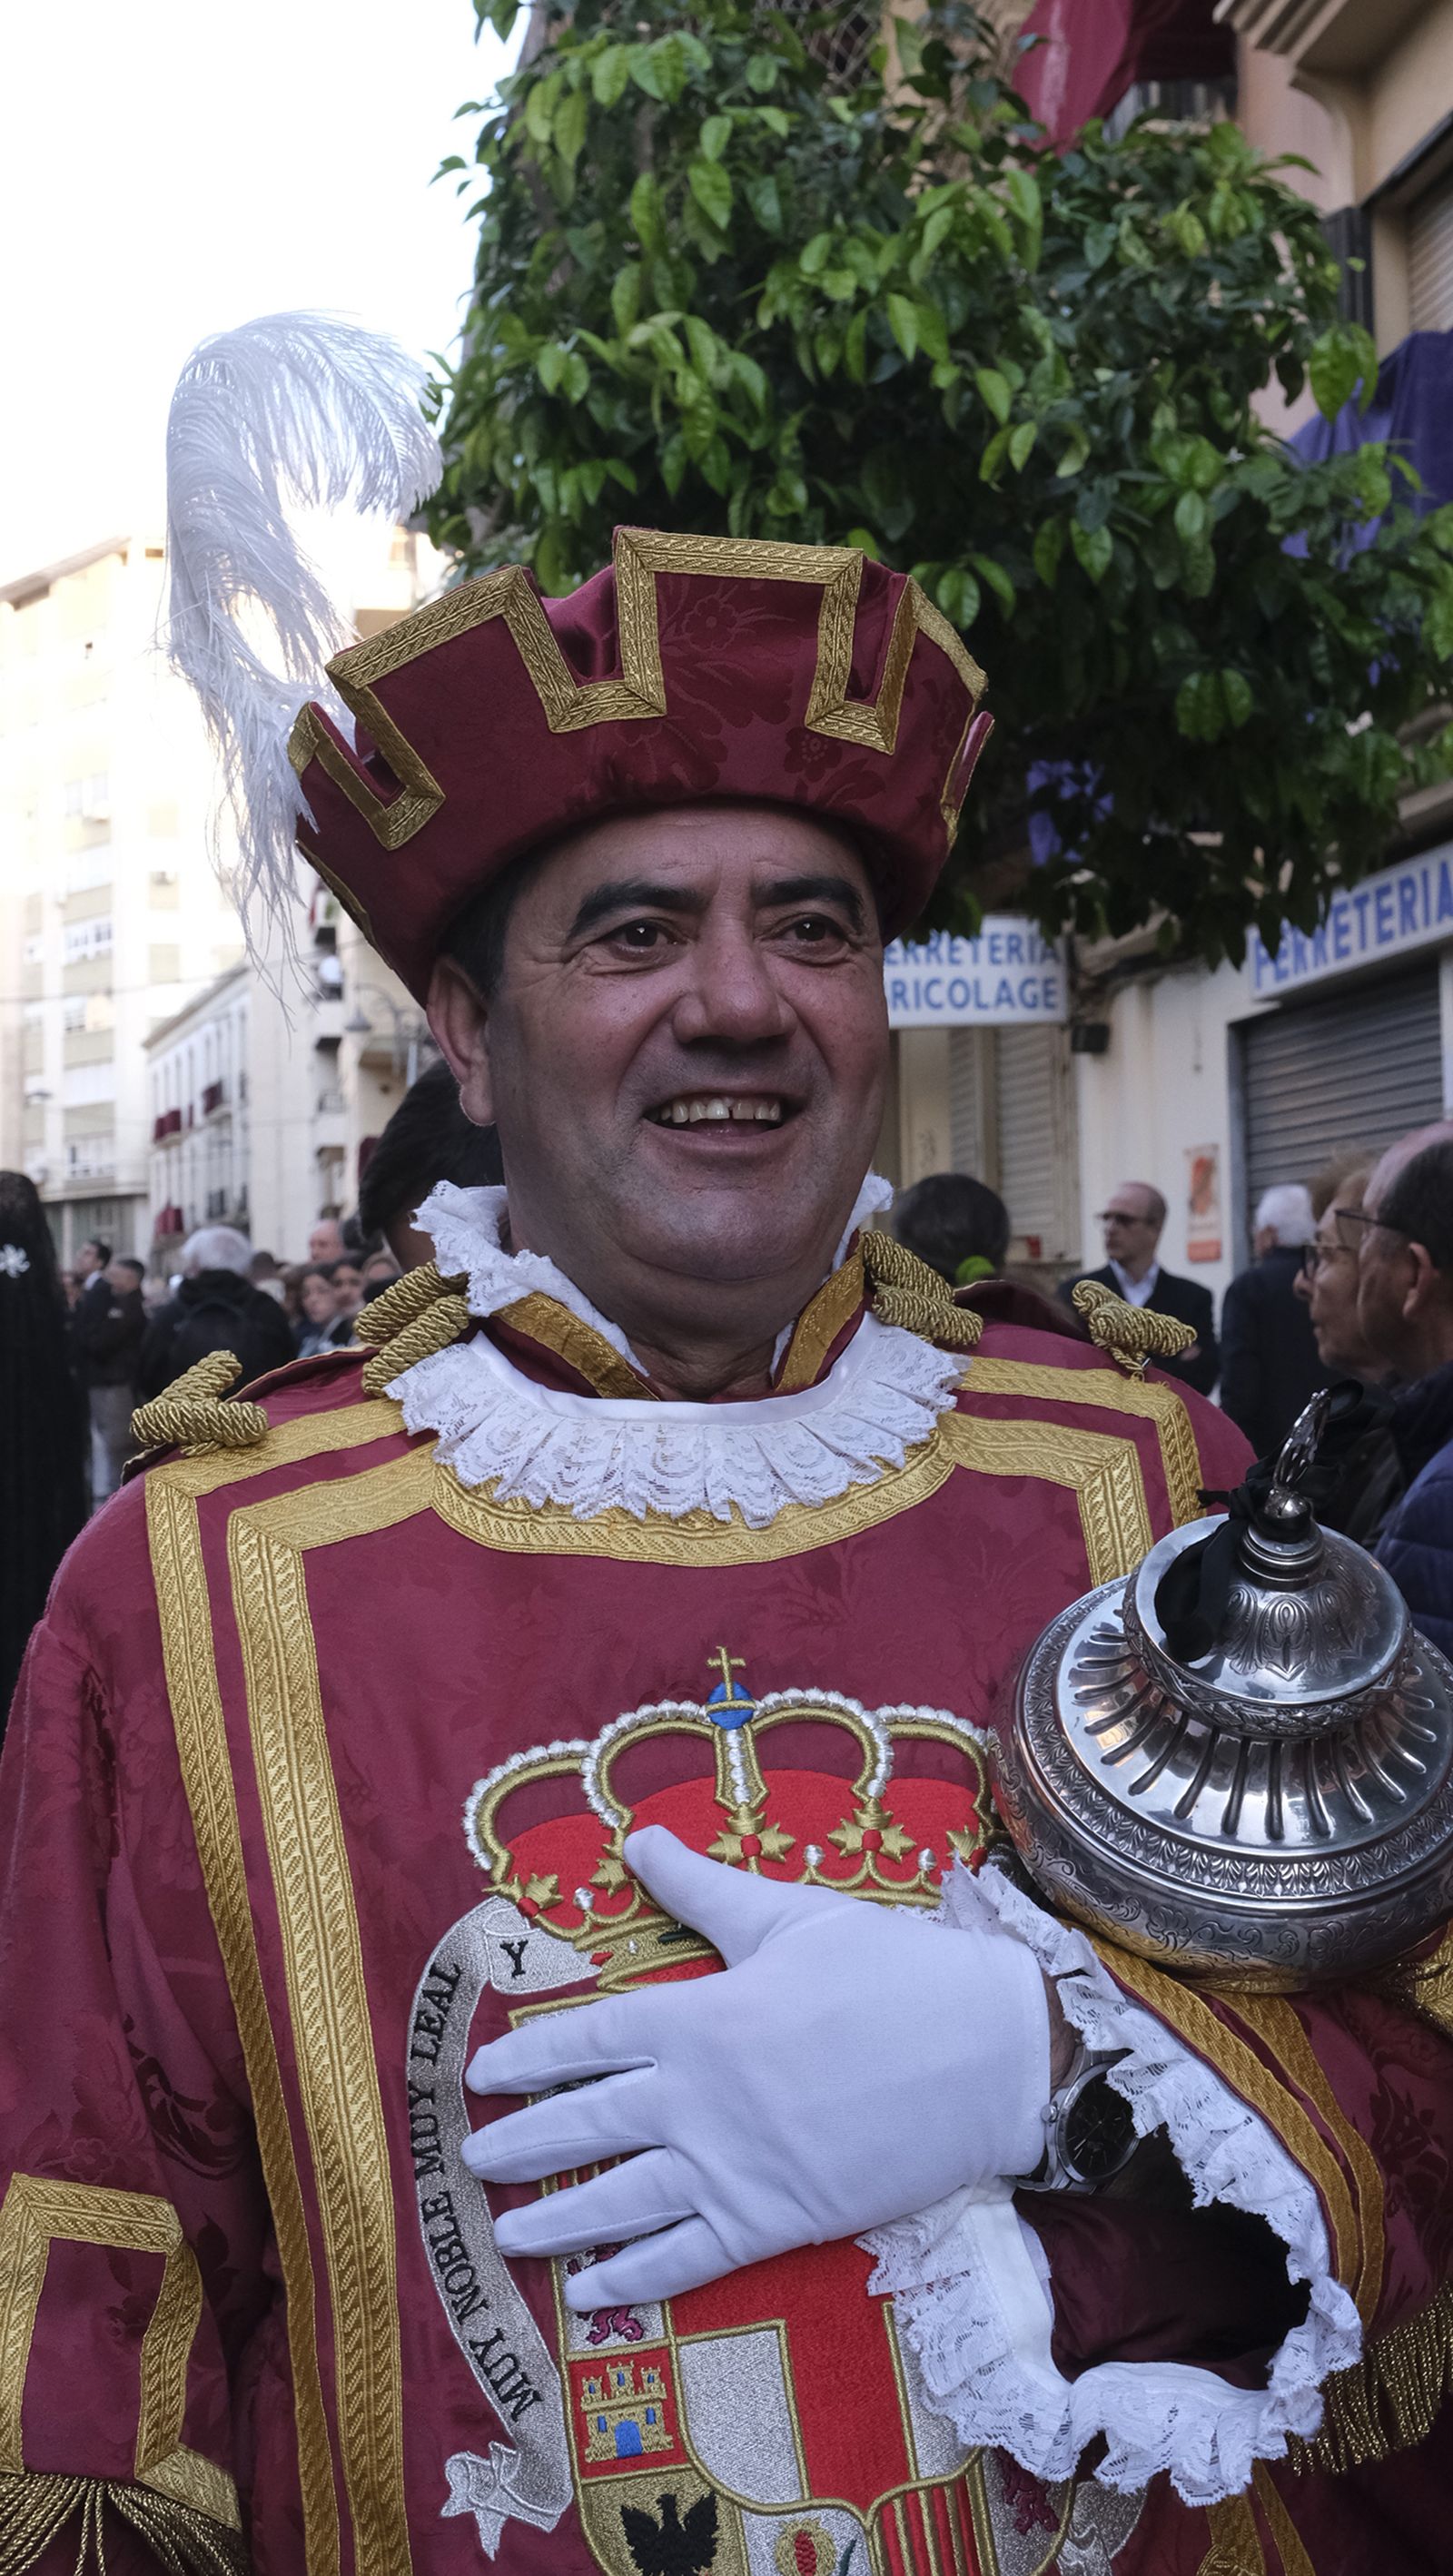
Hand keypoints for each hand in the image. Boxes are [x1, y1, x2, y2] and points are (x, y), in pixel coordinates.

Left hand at [462, 1825, 1048, 2309]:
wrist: (983, 2054)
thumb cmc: (887, 1971)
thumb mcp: (788, 1914)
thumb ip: (702, 1889)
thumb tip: (638, 1838)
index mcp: (695, 2017)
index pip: (586, 2040)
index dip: (529, 2059)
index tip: (482, 2075)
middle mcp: (696, 2099)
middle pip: (585, 2124)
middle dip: (523, 2144)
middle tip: (468, 2160)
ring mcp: (731, 2168)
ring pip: (620, 2201)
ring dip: (556, 2220)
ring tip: (506, 2233)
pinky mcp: (774, 2222)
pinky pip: (685, 2260)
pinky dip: (632, 2280)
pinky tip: (589, 2293)